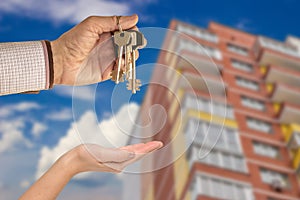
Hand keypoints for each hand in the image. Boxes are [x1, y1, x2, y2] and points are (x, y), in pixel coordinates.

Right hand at [20, 141, 162, 199]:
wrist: (73, 160)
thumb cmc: (86, 155)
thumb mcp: (103, 153)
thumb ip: (119, 155)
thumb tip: (133, 155)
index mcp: (119, 163)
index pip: (138, 154)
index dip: (149, 149)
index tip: (159, 144)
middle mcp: (119, 163)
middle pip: (137, 154)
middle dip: (148, 149)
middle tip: (159, 143)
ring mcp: (114, 161)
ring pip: (132, 154)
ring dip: (142, 149)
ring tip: (150, 145)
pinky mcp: (109, 157)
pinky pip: (124, 152)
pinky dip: (132, 149)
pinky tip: (134, 148)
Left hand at [51, 15, 137, 85]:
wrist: (61, 62)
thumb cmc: (73, 41)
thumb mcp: (93, 25)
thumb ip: (113, 21)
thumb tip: (135, 18)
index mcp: (107, 32)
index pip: (128, 30)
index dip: (133, 31)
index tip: (132, 33)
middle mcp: (110, 45)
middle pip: (131, 44)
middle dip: (134, 44)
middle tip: (130, 45)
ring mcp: (110, 58)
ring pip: (129, 57)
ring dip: (130, 56)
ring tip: (122, 56)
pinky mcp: (108, 71)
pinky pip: (122, 70)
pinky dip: (124, 67)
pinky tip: (118, 64)